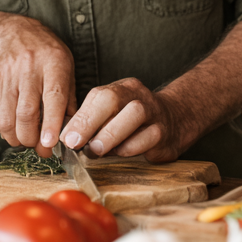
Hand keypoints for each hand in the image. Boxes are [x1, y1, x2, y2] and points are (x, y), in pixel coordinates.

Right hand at [0, 15, 76, 156]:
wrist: (12, 34)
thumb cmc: (46, 53)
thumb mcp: (66, 67)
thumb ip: (70, 98)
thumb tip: (74, 129)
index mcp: (54, 63)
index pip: (53, 97)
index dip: (52, 123)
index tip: (50, 144)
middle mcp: (30, 68)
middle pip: (27, 112)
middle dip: (33, 138)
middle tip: (41, 150)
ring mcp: (9, 75)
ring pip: (8, 118)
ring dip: (18, 138)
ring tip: (28, 142)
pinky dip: (6, 130)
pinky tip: (16, 132)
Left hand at [59, 78, 179, 162]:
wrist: (175, 120)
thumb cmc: (134, 122)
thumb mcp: (114, 115)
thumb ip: (93, 123)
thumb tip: (67, 139)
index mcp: (122, 88)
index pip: (97, 96)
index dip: (80, 117)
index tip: (65, 138)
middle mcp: (137, 95)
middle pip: (112, 99)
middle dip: (89, 122)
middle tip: (75, 143)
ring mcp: (154, 111)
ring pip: (133, 114)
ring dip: (111, 135)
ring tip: (97, 150)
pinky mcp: (164, 132)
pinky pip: (147, 138)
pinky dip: (130, 148)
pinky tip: (121, 153)